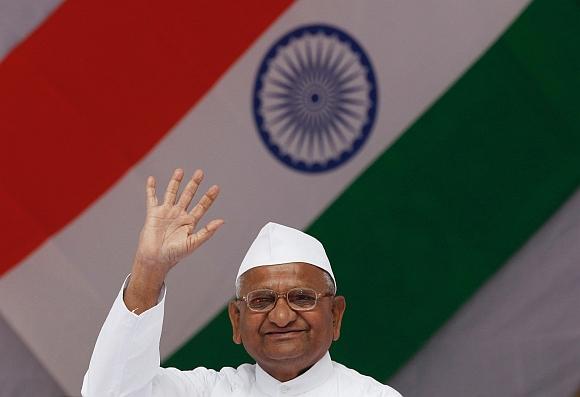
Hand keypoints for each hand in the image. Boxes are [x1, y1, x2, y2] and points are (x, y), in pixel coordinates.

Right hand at [125, 169, 223, 312]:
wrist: (155, 260)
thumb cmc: (174, 255)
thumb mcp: (193, 243)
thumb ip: (207, 231)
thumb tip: (222, 221)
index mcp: (190, 222)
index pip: (202, 206)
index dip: (209, 196)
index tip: (216, 187)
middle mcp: (179, 215)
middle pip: (188, 195)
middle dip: (194, 184)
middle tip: (200, 172)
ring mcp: (166, 213)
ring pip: (172, 193)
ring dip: (175, 182)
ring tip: (180, 170)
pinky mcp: (153, 214)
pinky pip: (151, 198)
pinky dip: (151, 189)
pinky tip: (152, 179)